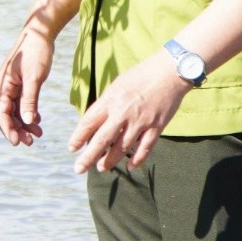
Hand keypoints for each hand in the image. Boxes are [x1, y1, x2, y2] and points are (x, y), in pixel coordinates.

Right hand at [0, 25, 55, 145]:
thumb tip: (26, 121)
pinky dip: (29, 113)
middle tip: (30, 143)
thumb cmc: (35, 52)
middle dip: (17, 129)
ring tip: (38, 134)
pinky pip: (22, 103)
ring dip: (25, 123)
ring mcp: (13, 86)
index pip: (1, 111)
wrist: (40, 33)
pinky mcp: (22, 84)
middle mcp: (5, 86)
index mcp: (3, 84)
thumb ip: (30, 100)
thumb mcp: (34, 78)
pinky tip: (38, 120)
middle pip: (7, 114)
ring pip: (16, 110)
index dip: (7, 128)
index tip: (16, 142)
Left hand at [68, 52, 190, 173]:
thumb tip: (95, 123)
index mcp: (110, 100)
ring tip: (101, 168)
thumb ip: (106, 104)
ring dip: (110, 160)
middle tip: (79, 168)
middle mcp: (123, 113)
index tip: (72, 148)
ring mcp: (140, 121)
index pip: (89, 122)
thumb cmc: (140, 76)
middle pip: (102, 140)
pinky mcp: (156, 126)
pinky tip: (131, 166)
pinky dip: (137, 159)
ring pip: (122, 147)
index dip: (78, 137)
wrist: (170, 72)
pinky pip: (145, 148)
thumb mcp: (117, 86)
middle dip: (88, 157)